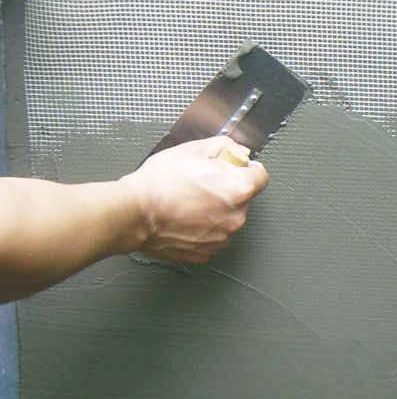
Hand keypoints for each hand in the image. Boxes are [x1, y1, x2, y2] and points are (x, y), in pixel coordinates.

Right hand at [120, 136, 268, 263]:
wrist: (134, 212)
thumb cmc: (159, 182)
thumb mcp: (193, 149)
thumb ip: (224, 146)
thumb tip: (237, 151)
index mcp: (238, 189)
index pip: (260, 176)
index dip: (245, 168)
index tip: (232, 168)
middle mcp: (236, 217)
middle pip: (243, 198)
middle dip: (227, 189)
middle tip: (201, 182)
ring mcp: (221, 238)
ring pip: (227, 218)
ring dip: (215, 210)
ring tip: (188, 201)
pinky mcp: (206, 252)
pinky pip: (212, 236)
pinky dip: (203, 228)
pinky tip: (184, 217)